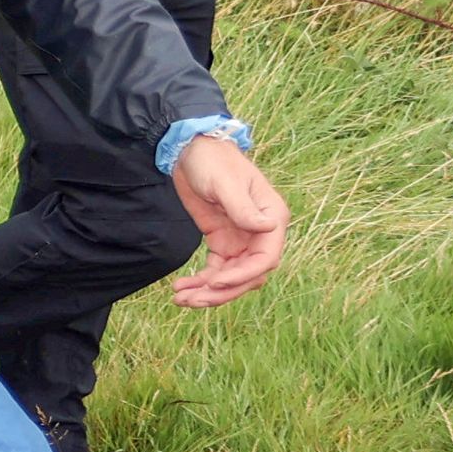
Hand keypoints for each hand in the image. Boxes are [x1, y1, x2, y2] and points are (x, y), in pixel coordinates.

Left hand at [167, 132, 287, 306]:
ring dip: (209, 293)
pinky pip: (217, 270)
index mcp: (271, 219)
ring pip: (231, 278)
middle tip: (192, 301)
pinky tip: (181, 288)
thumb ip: (243, 208)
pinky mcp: (222, 242)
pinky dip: (201, 282)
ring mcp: (241, 240)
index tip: (216, 282)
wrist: (192, 151)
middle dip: (222, 292)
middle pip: (248, 276)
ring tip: (181, 299)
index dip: (242, 276)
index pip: (265, 259)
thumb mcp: (226, 183)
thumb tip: (268, 227)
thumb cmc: (214, 161)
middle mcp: (261, 234)